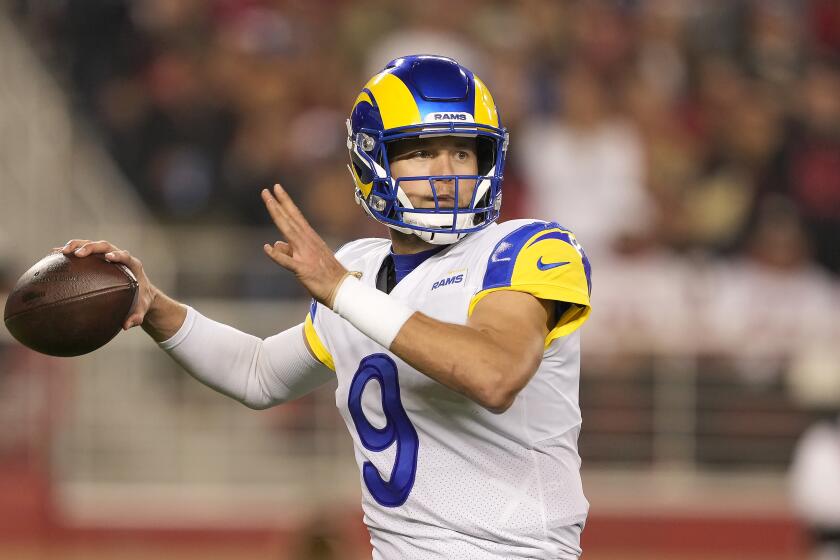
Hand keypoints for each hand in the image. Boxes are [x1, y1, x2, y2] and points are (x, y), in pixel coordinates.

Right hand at [59, 239, 156, 329]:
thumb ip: (136, 317)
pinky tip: (54, 255)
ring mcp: (107, 255)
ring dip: (78, 245)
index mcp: (133, 265)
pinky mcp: (98, 258)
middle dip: (91, 247)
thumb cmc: (140, 301)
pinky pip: (84, 251)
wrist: (140, 293)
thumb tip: (126, 325)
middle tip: (77, 254)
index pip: (126, 256)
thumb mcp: (141, 309)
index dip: (118, 255)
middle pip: (105, 246)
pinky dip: (70, 251)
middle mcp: (119, 256)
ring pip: (92, 244)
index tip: (109, 257)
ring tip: (63, 252)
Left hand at [261, 184, 347, 306]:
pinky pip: (288, 261)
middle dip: (278, 204)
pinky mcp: (303, 269)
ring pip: (288, 232)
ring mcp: (305, 255)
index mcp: (310, 239)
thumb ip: (291, 250)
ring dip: (278, 216)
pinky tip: (267, 248)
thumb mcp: (309, 258)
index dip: (285, 202)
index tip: (276, 188)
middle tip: (266, 190)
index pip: (295, 216)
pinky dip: (277, 255)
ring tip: (268, 202)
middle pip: (290, 220)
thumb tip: (275, 244)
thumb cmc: (327, 275)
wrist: (342, 289)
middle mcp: (308, 242)